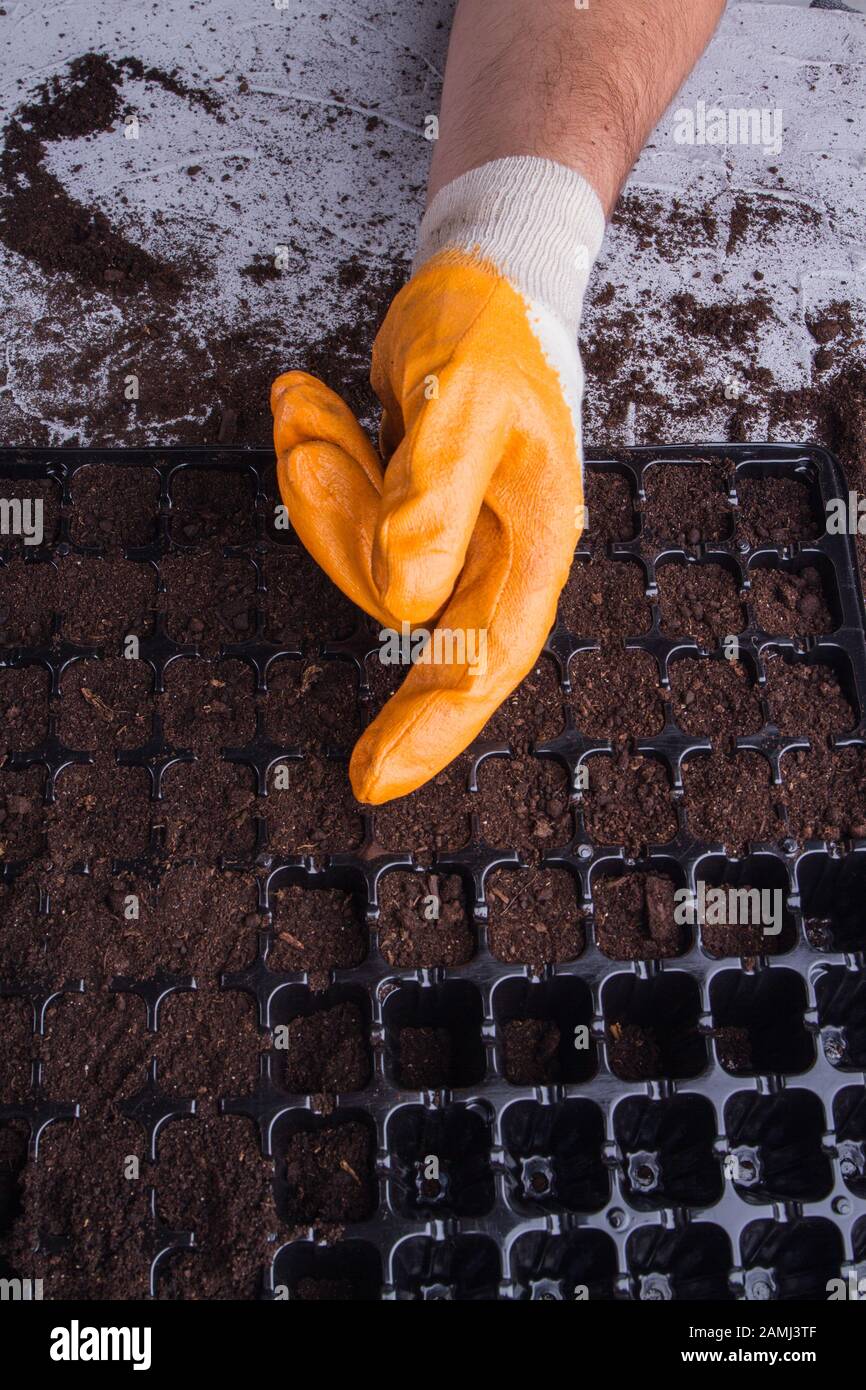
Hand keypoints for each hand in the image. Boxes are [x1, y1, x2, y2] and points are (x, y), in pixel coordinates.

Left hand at [272, 157, 603, 804]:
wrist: (482, 286)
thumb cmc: (491, 336)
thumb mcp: (466, 399)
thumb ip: (437, 498)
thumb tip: (406, 606)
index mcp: (532, 542)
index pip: (487, 659)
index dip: (433, 725)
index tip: (369, 778)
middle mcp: (495, 557)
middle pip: (403, 609)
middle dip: (342, 541)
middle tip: (307, 442)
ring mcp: (450, 543)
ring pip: (360, 559)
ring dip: (321, 475)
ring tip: (314, 396)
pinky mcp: (408, 520)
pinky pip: (345, 520)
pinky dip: (317, 461)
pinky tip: (311, 403)